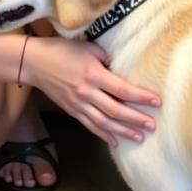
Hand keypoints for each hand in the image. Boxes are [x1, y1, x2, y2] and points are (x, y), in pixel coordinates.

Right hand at [21, 36, 159, 145]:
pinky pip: (90, 126)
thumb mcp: (90, 48)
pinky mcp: (72, 111)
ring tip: (140, 137)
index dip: (141, 97)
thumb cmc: (63, 50)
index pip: (123, 90)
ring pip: (104, 123)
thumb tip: (124, 71)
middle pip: (116, 111)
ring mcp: (78, 104)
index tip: (156, 102)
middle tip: (152, 126)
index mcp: (94, 74)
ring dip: (123, 131)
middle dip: (136, 119)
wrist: (35, 62)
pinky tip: (116, 141)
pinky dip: (104, 135)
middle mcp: (87, 93)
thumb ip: (108, 61)